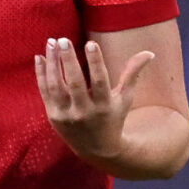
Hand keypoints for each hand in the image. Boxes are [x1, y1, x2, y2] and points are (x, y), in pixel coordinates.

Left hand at [35, 37, 153, 165]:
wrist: (96, 149)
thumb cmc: (113, 118)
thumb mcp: (125, 98)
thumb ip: (132, 74)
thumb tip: (149, 53)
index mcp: (104, 106)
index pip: (99, 81)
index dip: (95, 62)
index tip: (90, 43)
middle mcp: (84, 111)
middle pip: (74, 83)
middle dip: (68, 60)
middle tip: (63, 39)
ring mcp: (66, 114)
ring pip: (56, 86)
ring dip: (51, 63)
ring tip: (50, 42)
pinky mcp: (52, 115)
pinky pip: (44, 91)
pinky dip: (41, 74)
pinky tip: (40, 57)